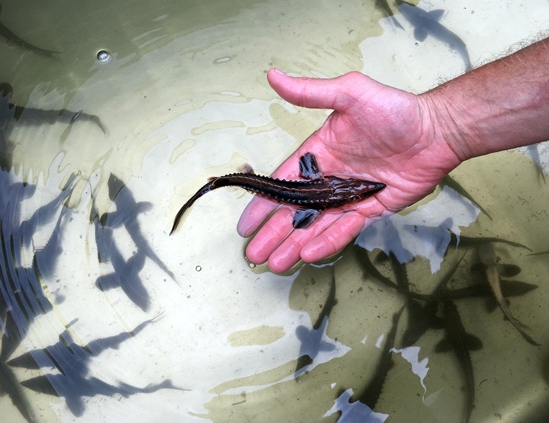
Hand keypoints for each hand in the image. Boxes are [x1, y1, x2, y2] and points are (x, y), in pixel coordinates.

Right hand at [237, 69, 460, 272]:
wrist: (436, 131)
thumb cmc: (394, 110)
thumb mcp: (349, 93)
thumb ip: (310, 92)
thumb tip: (273, 76)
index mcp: (318, 154)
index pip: (283, 183)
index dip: (263, 204)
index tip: (246, 224)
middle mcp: (329, 178)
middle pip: (295, 212)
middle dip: (273, 234)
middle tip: (255, 254)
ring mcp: (349, 197)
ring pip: (316, 226)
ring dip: (295, 245)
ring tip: (275, 264)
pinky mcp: (370, 210)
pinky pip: (345, 229)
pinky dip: (328, 242)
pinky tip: (309, 254)